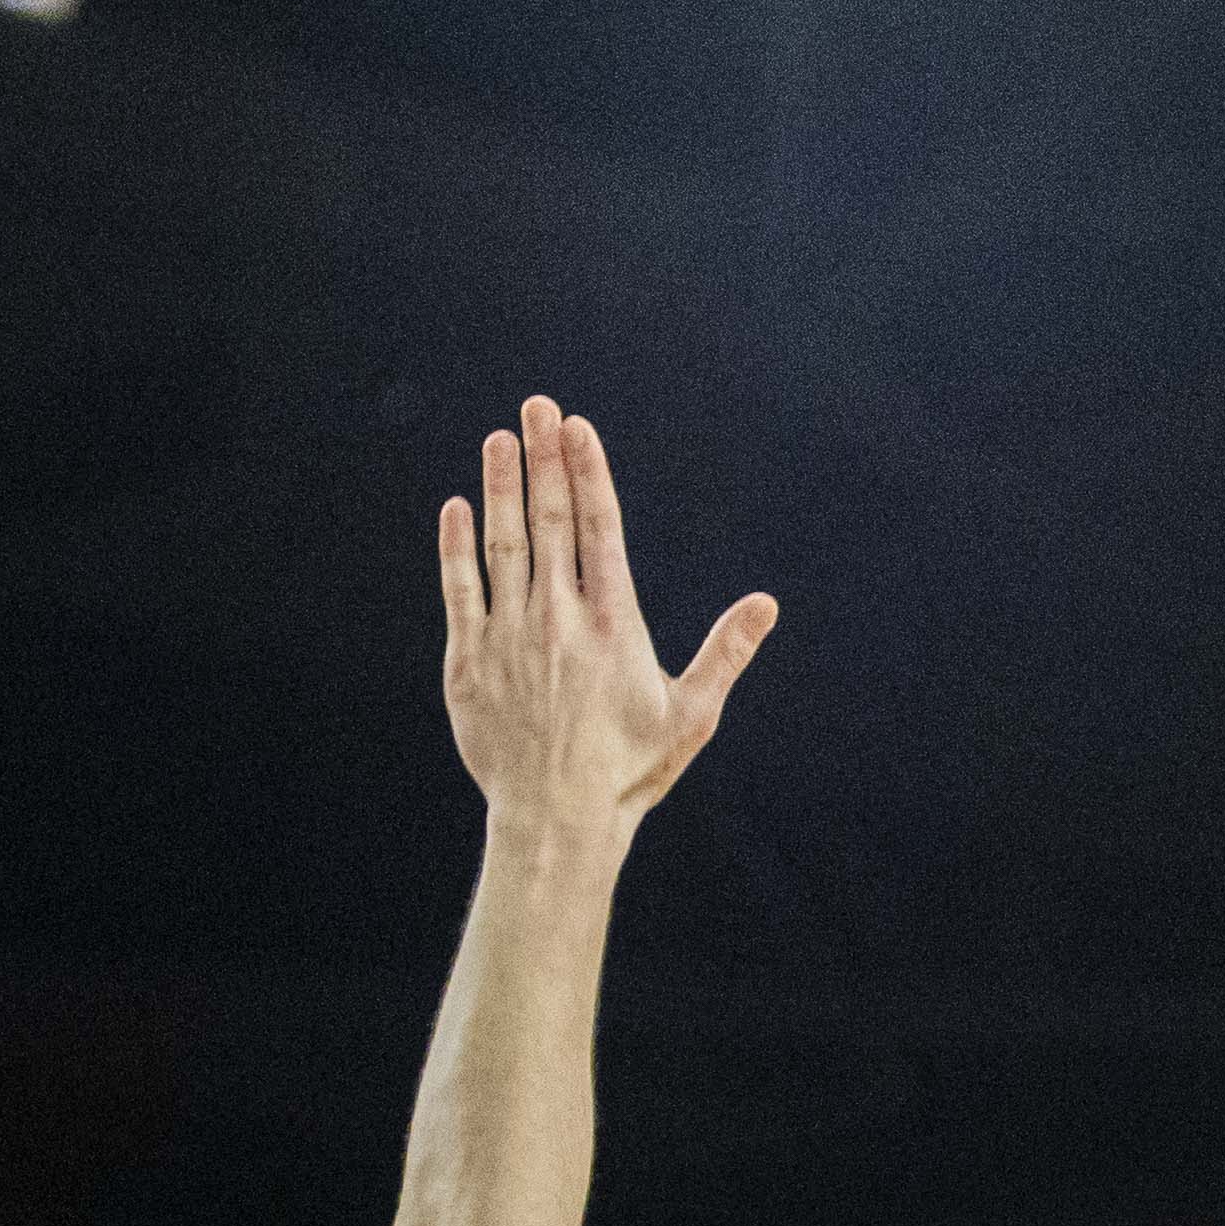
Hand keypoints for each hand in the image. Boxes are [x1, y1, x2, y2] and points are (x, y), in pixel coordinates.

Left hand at [435, 395, 779, 829]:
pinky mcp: (468, 661)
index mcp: (614, 624)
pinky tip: (458, 506)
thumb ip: (726, 651)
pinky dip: (457, 546)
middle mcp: (559, 618)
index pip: (600, 527)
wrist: (557, 818)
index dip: (588, 471)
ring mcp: (509, 636)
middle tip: (537, 407)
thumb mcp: (692, 714)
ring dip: (502, 486)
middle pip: (550, 519)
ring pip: (503, 543)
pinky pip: (460, 589)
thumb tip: (767, 603)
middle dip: (545, 457)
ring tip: (500, 439)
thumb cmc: (631, 769)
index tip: (577, 426)